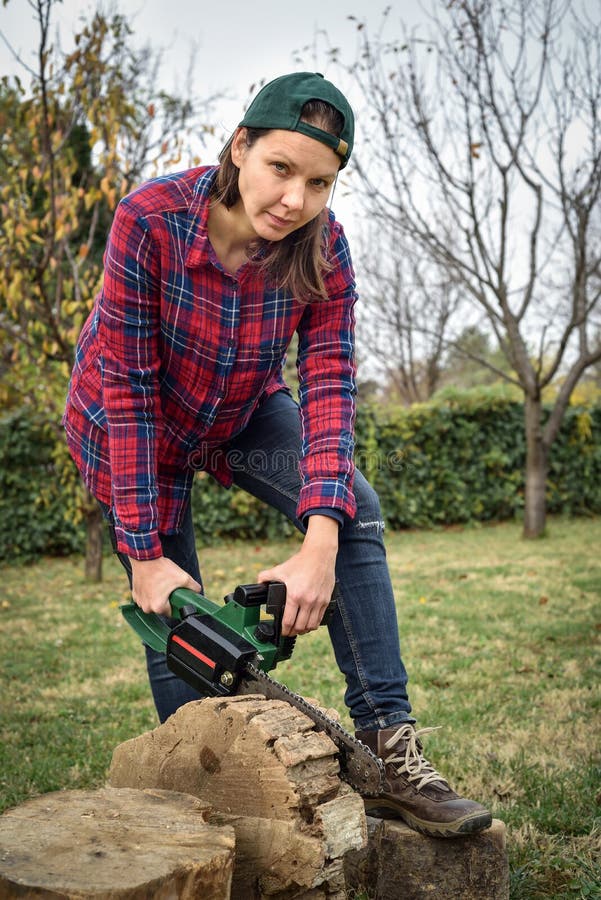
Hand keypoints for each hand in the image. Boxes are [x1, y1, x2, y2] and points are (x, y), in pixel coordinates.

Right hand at [129, 556, 201, 615]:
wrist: (145, 558)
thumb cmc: (161, 569)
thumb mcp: (183, 578)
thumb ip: (193, 587)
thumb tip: (198, 591)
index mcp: (158, 607)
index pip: (172, 613)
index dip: (176, 605)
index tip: (177, 597)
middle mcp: (147, 607)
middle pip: (161, 609)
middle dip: (167, 600)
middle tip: (169, 588)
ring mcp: (139, 601)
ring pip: (152, 603)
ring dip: (157, 597)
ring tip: (161, 584)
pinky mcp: (135, 594)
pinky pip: (145, 597)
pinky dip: (149, 592)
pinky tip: (153, 583)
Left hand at [257, 515, 338, 636]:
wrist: (319, 555)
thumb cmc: (301, 562)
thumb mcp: (281, 569)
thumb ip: (266, 576)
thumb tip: (258, 583)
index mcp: (294, 595)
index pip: (288, 621)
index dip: (284, 630)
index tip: (282, 631)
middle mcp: (307, 601)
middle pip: (300, 627)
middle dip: (293, 632)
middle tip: (289, 632)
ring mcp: (318, 601)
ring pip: (311, 626)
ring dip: (304, 630)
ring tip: (299, 629)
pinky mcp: (326, 600)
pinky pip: (320, 619)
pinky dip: (314, 624)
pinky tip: (309, 623)